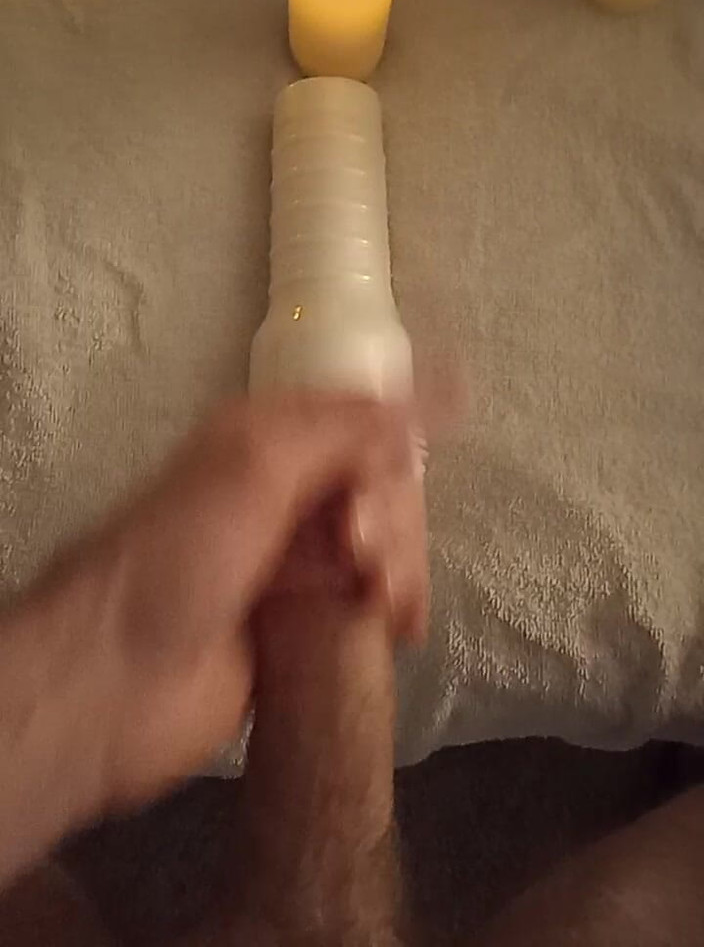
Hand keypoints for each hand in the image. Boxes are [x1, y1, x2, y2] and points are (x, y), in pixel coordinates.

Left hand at [98, 393, 427, 804]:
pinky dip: (394, 607)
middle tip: (364, 551)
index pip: (355, 413)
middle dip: (392, 510)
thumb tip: (416, 405)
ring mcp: (295, 562)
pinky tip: (399, 627)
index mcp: (266, 441)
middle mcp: (284, 493)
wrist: (119, 678)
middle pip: (380, 483)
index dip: (399, 420)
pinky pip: (372, 602)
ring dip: (399, 562)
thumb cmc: (184, 554)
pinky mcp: (306, 624)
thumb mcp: (257, 464)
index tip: (458, 412)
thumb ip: (341, 430)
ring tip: (380, 600)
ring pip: (383, 543)